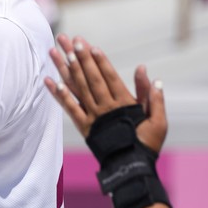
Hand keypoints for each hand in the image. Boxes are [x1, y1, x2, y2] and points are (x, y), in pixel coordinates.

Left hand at [46, 34, 167, 154]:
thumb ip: (153, 97)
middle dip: (80, 57)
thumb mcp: (158, 120)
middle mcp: (106, 107)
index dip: (100, 62)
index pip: (110, 78)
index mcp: (124, 104)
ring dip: (65, 69)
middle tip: (70, 39)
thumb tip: (151, 75)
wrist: (132, 167)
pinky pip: (69, 108)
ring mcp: (93, 116)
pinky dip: (59, 94)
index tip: (91, 46)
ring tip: (55, 52)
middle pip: (91, 78)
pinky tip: (49, 81)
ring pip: (77, 88)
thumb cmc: (148, 143)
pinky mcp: (84, 126)